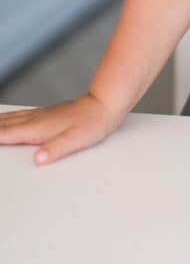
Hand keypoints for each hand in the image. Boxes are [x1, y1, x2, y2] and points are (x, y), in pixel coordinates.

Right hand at [0, 93, 120, 165]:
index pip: (5, 134)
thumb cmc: (93, 123)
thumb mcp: (76, 140)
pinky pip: (19, 117)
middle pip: (3, 124)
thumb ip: (56, 149)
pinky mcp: (46, 114)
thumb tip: (38, 159)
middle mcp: (36, 120)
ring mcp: (40, 116)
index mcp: (38, 128)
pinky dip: (6, 119)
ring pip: (10, 119)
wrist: (105, 104)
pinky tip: (8, 120)